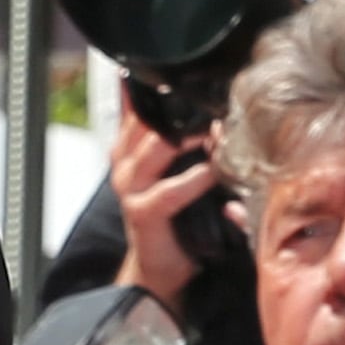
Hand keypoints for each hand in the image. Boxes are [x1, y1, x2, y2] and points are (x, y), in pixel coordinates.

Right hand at [108, 91, 220, 306]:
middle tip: (219, 101)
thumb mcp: (175, 169)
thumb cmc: (174, 214)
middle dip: (186, 110)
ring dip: (192, 137)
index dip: (165, 90)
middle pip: (150, 121)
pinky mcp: (143, 213)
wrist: (161, 266)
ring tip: (219, 130)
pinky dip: (196, 178)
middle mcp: (125, 163)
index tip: (194, 78)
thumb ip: (179, 139)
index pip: (140, 105)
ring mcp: (130, 188)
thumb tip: (203, 103)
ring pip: (157, 148)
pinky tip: (214, 170)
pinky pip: (170, 190)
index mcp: (129, 148)